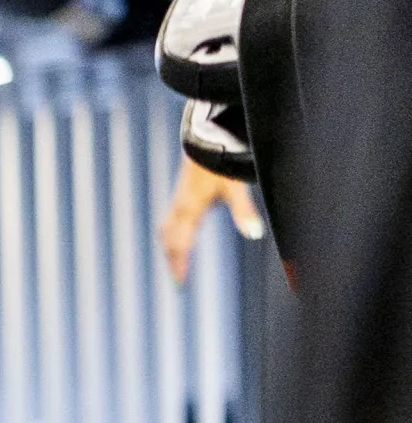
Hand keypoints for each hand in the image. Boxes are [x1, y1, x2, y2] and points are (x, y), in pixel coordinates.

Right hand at [160, 163, 261, 282]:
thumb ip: (244, 210)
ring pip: (167, 231)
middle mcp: (180, 207)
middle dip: (173, 261)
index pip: (180, 245)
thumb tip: (255, 234)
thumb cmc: (220, 163)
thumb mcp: (235, 187)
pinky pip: (170, 221)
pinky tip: (179, 237)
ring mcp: (179, 200)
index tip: (180, 284)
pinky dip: (171, 235)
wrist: (207, 138)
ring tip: (175, 263)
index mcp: (189, 209)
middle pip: (169, 241)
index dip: (180, 265)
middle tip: (178, 281)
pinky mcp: (182, 194)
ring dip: (169, 249)